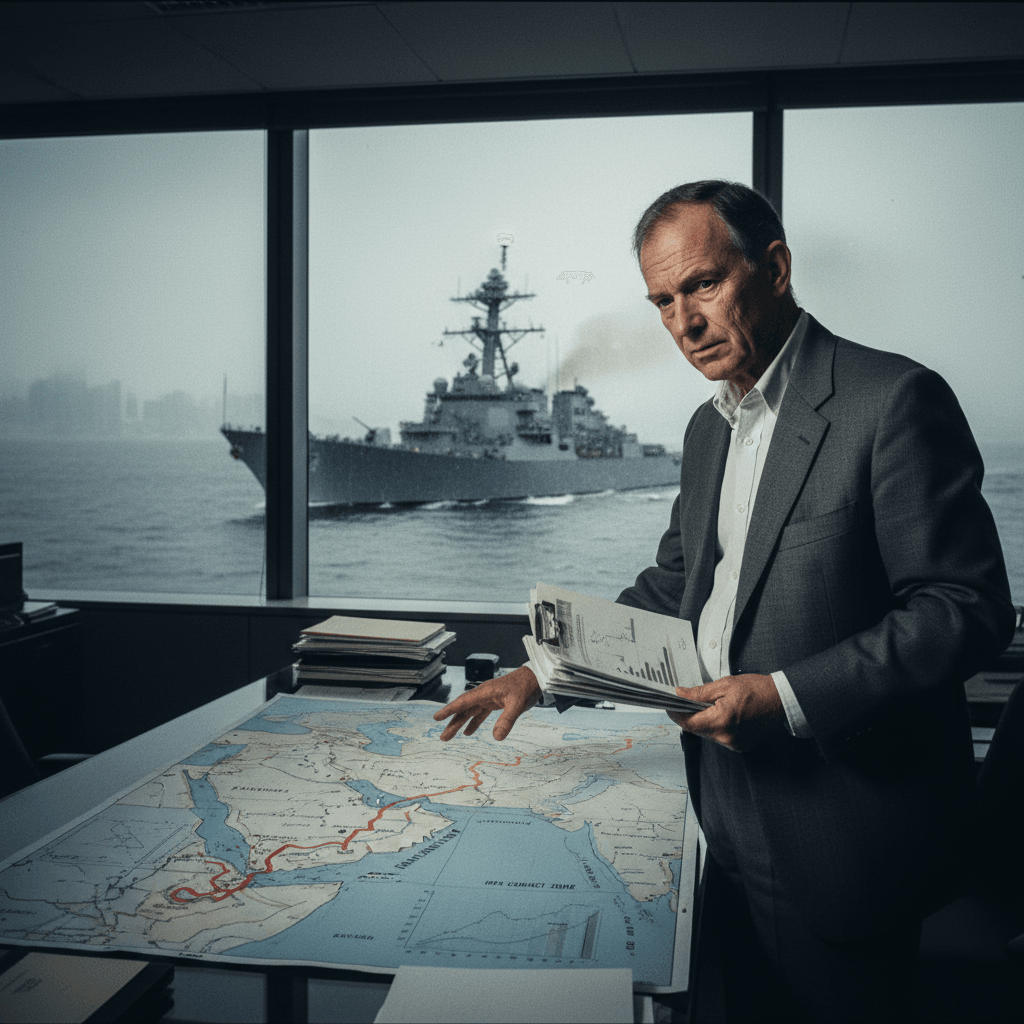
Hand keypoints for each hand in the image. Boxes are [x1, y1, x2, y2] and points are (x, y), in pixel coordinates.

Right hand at [433, 666, 541, 741]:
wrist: (536, 678)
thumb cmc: (526, 686)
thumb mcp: (517, 704)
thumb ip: (507, 720)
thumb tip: (497, 737)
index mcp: (485, 691)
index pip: (463, 702)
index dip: (449, 710)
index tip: (437, 718)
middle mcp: (484, 694)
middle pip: (464, 709)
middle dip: (452, 722)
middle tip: (442, 737)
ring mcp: (489, 698)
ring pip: (470, 712)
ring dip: (460, 724)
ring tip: (449, 736)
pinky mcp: (495, 702)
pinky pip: (480, 713)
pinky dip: (473, 722)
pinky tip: (468, 732)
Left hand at [667, 673, 783, 751]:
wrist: (781, 700)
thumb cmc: (756, 690)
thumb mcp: (724, 685)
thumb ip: (699, 693)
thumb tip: (680, 695)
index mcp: (721, 721)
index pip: (688, 722)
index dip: (676, 713)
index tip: (669, 704)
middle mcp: (726, 738)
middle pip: (696, 729)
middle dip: (689, 715)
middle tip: (685, 700)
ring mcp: (733, 744)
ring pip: (706, 733)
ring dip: (702, 720)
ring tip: (707, 704)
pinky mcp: (739, 746)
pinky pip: (718, 736)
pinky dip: (715, 725)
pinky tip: (720, 713)